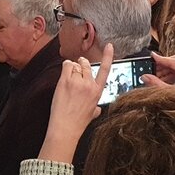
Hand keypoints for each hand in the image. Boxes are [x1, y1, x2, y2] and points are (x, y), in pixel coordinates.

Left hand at [38, 44, 112, 163]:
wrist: (66, 128)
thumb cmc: (78, 122)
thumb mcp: (92, 114)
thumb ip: (95, 108)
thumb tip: (96, 110)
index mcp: (97, 91)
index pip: (105, 70)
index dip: (108, 56)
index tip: (109, 46)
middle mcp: (89, 84)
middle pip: (86, 65)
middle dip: (81, 66)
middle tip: (76, 74)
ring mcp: (78, 82)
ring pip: (75, 65)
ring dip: (71, 69)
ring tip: (68, 82)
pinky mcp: (66, 81)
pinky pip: (67, 65)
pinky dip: (66, 67)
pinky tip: (65, 76)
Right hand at [141, 52, 174, 86]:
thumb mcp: (169, 93)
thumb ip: (156, 84)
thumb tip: (145, 77)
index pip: (174, 61)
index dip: (161, 59)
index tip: (152, 56)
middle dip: (163, 65)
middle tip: (153, 69)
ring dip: (167, 69)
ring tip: (157, 76)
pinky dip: (172, 73)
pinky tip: (164, 79)